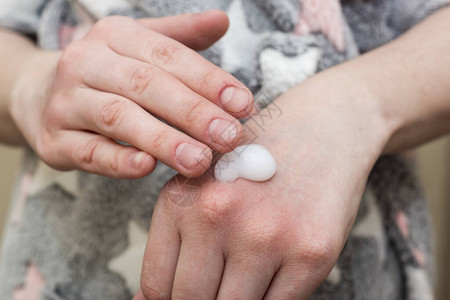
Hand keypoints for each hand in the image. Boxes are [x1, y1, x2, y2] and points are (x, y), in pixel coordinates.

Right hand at [9, 11, 253, 177]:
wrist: (39, 93)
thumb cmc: (108, 73)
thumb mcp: (140, 47)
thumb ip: (181, 38)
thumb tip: (223, 21)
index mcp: (115, 36)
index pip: (168, 56)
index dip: (209, 80)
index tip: (244, 105)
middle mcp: (87, 62)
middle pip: (145, 85)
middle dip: (192, 112)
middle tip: (229, 137)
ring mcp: (66, 101)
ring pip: (117, 117)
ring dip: (162, 140)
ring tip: (200, 160)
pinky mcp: (54, 138)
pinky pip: (89, 151)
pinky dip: (118, 160)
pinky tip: (147, 167)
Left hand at [137, 73, 390, 298]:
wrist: (322, 127)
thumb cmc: (259, 159)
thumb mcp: (204, 181)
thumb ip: (176, 238)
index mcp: (182, 200)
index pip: (156, 284)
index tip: (183, 295)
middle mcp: (218, 216)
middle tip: (220, 285)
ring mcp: (266, 236)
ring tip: (247, 275)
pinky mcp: (310, 253)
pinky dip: (272, 299)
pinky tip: (275, 274)